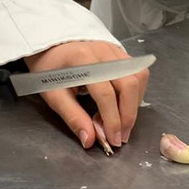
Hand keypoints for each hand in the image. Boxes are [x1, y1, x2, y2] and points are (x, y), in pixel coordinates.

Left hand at [26, 40, 149, 149]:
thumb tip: (90, 140)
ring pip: (138, 78)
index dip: (112, 120)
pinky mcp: (120, 52)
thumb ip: (73, 117)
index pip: (106, 93)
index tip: (112, 140)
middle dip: (128, 114)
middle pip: (129, 84)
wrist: (49, 48)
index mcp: (83, 60)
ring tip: (123, 123)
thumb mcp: (54, 96)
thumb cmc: (49, 72)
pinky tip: (123, 106)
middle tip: (121, 136)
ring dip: (134, 104)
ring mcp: (114, 50)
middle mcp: (103, 52)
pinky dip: (134, 93)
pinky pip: (137, 73)